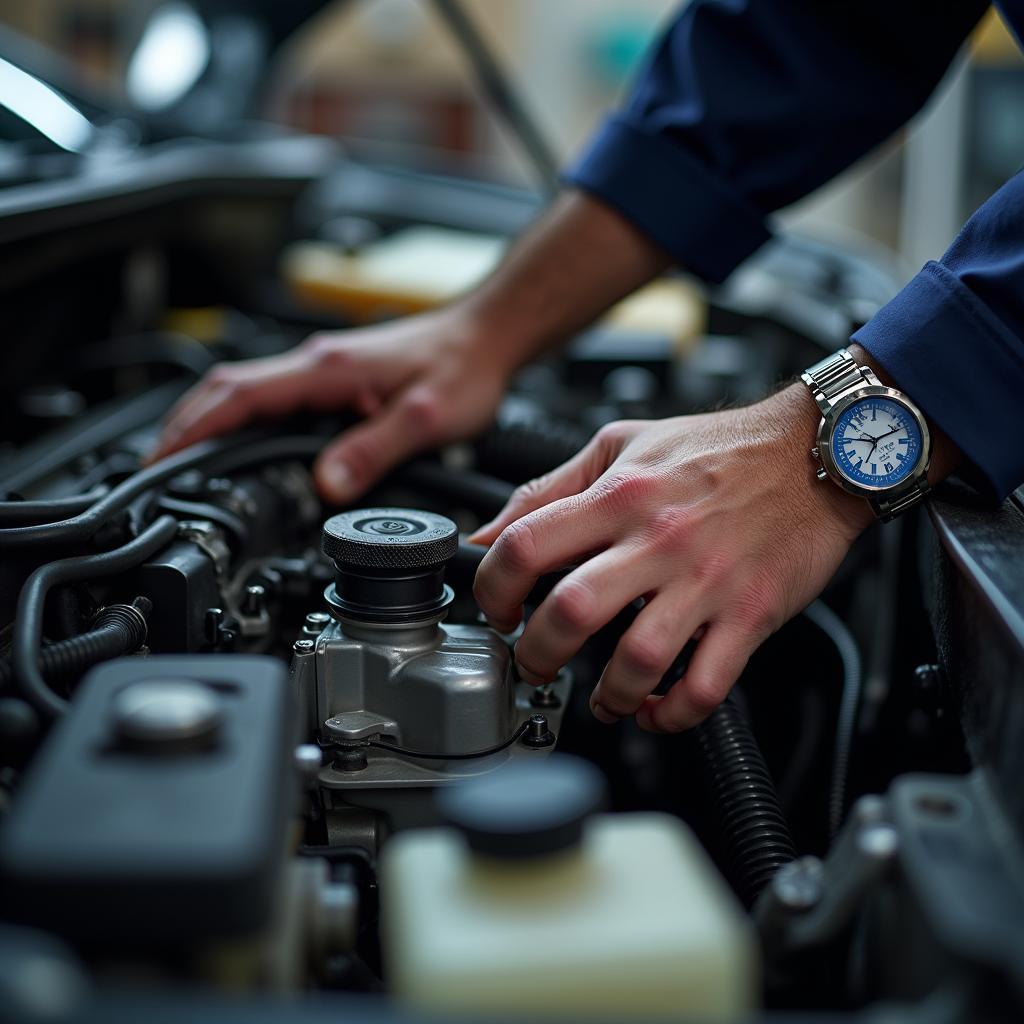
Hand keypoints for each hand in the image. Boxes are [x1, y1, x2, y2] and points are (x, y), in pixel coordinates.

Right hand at [147, 308, 511, 502]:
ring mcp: (323, 368)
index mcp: (328, 368)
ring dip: (209, 421)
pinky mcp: (335, 377)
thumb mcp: (425, 419)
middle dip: (185, 426)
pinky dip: (242, 419)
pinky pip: (272, 397)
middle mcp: (317, 362)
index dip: (195, 428)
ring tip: (185, 460)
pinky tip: (243, 443)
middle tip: (158, 468)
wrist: (485, 338)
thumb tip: (325, 484)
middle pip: (227, 389)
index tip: (163, 459)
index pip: (240, 395)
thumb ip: (374, 451)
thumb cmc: (462, 368)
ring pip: (246, 390)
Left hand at [469, 384, 874, 731]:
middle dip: (535, 654)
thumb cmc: (717, 448)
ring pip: (637, 660)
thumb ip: (549, 488)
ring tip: (599, 699)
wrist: (814, 453)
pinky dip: (674, 713)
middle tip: (535, 663)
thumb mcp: (620, 444)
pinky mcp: (750, 613)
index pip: (525, 545)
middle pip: (570, 612)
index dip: (493, 588)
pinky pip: (706, 684)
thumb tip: (487, 535)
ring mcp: (706, 580)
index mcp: (619, 494)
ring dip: (606, 696)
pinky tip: (657, 708)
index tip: (499, 610)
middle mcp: (657, 538)